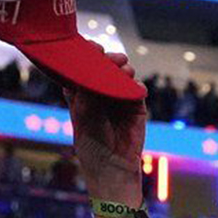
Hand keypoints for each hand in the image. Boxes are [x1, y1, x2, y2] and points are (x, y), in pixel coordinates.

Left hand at [65, 51, 145, 205]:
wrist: (112, 171)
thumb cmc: (91, 147)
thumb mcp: (83, 117)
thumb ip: (88, 92)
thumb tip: (92, 67)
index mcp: (81, 96)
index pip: (81, 70)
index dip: (84, 56)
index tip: (89, 46)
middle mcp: (99, 96)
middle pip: (102, 70)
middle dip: (105, 60)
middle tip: (107, 54)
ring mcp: (118, 101)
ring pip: (120, 78)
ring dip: (122, 69)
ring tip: (124, 66)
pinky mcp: (136, 109)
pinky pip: (136, 92)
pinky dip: (136, 86)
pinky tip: (134, 86)